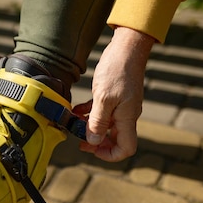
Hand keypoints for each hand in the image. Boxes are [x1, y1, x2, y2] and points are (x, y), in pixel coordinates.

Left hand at [72, 27, 155, 161]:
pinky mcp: (115, 96)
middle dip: (97, 142)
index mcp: (127, 118)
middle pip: (115, 139)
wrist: (127, 48)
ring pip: (106, 125)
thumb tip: (94, 141)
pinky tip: (78, 110)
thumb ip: (98, 121)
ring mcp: (122, 106)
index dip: (109, 154)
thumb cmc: (117, 70)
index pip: (126, 148)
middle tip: (79, 139)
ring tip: (74, 123)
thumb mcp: (104, 97)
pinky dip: (90, 113)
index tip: (91, 147)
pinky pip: (103, 111)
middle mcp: (126, 115)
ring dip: (91, 126)